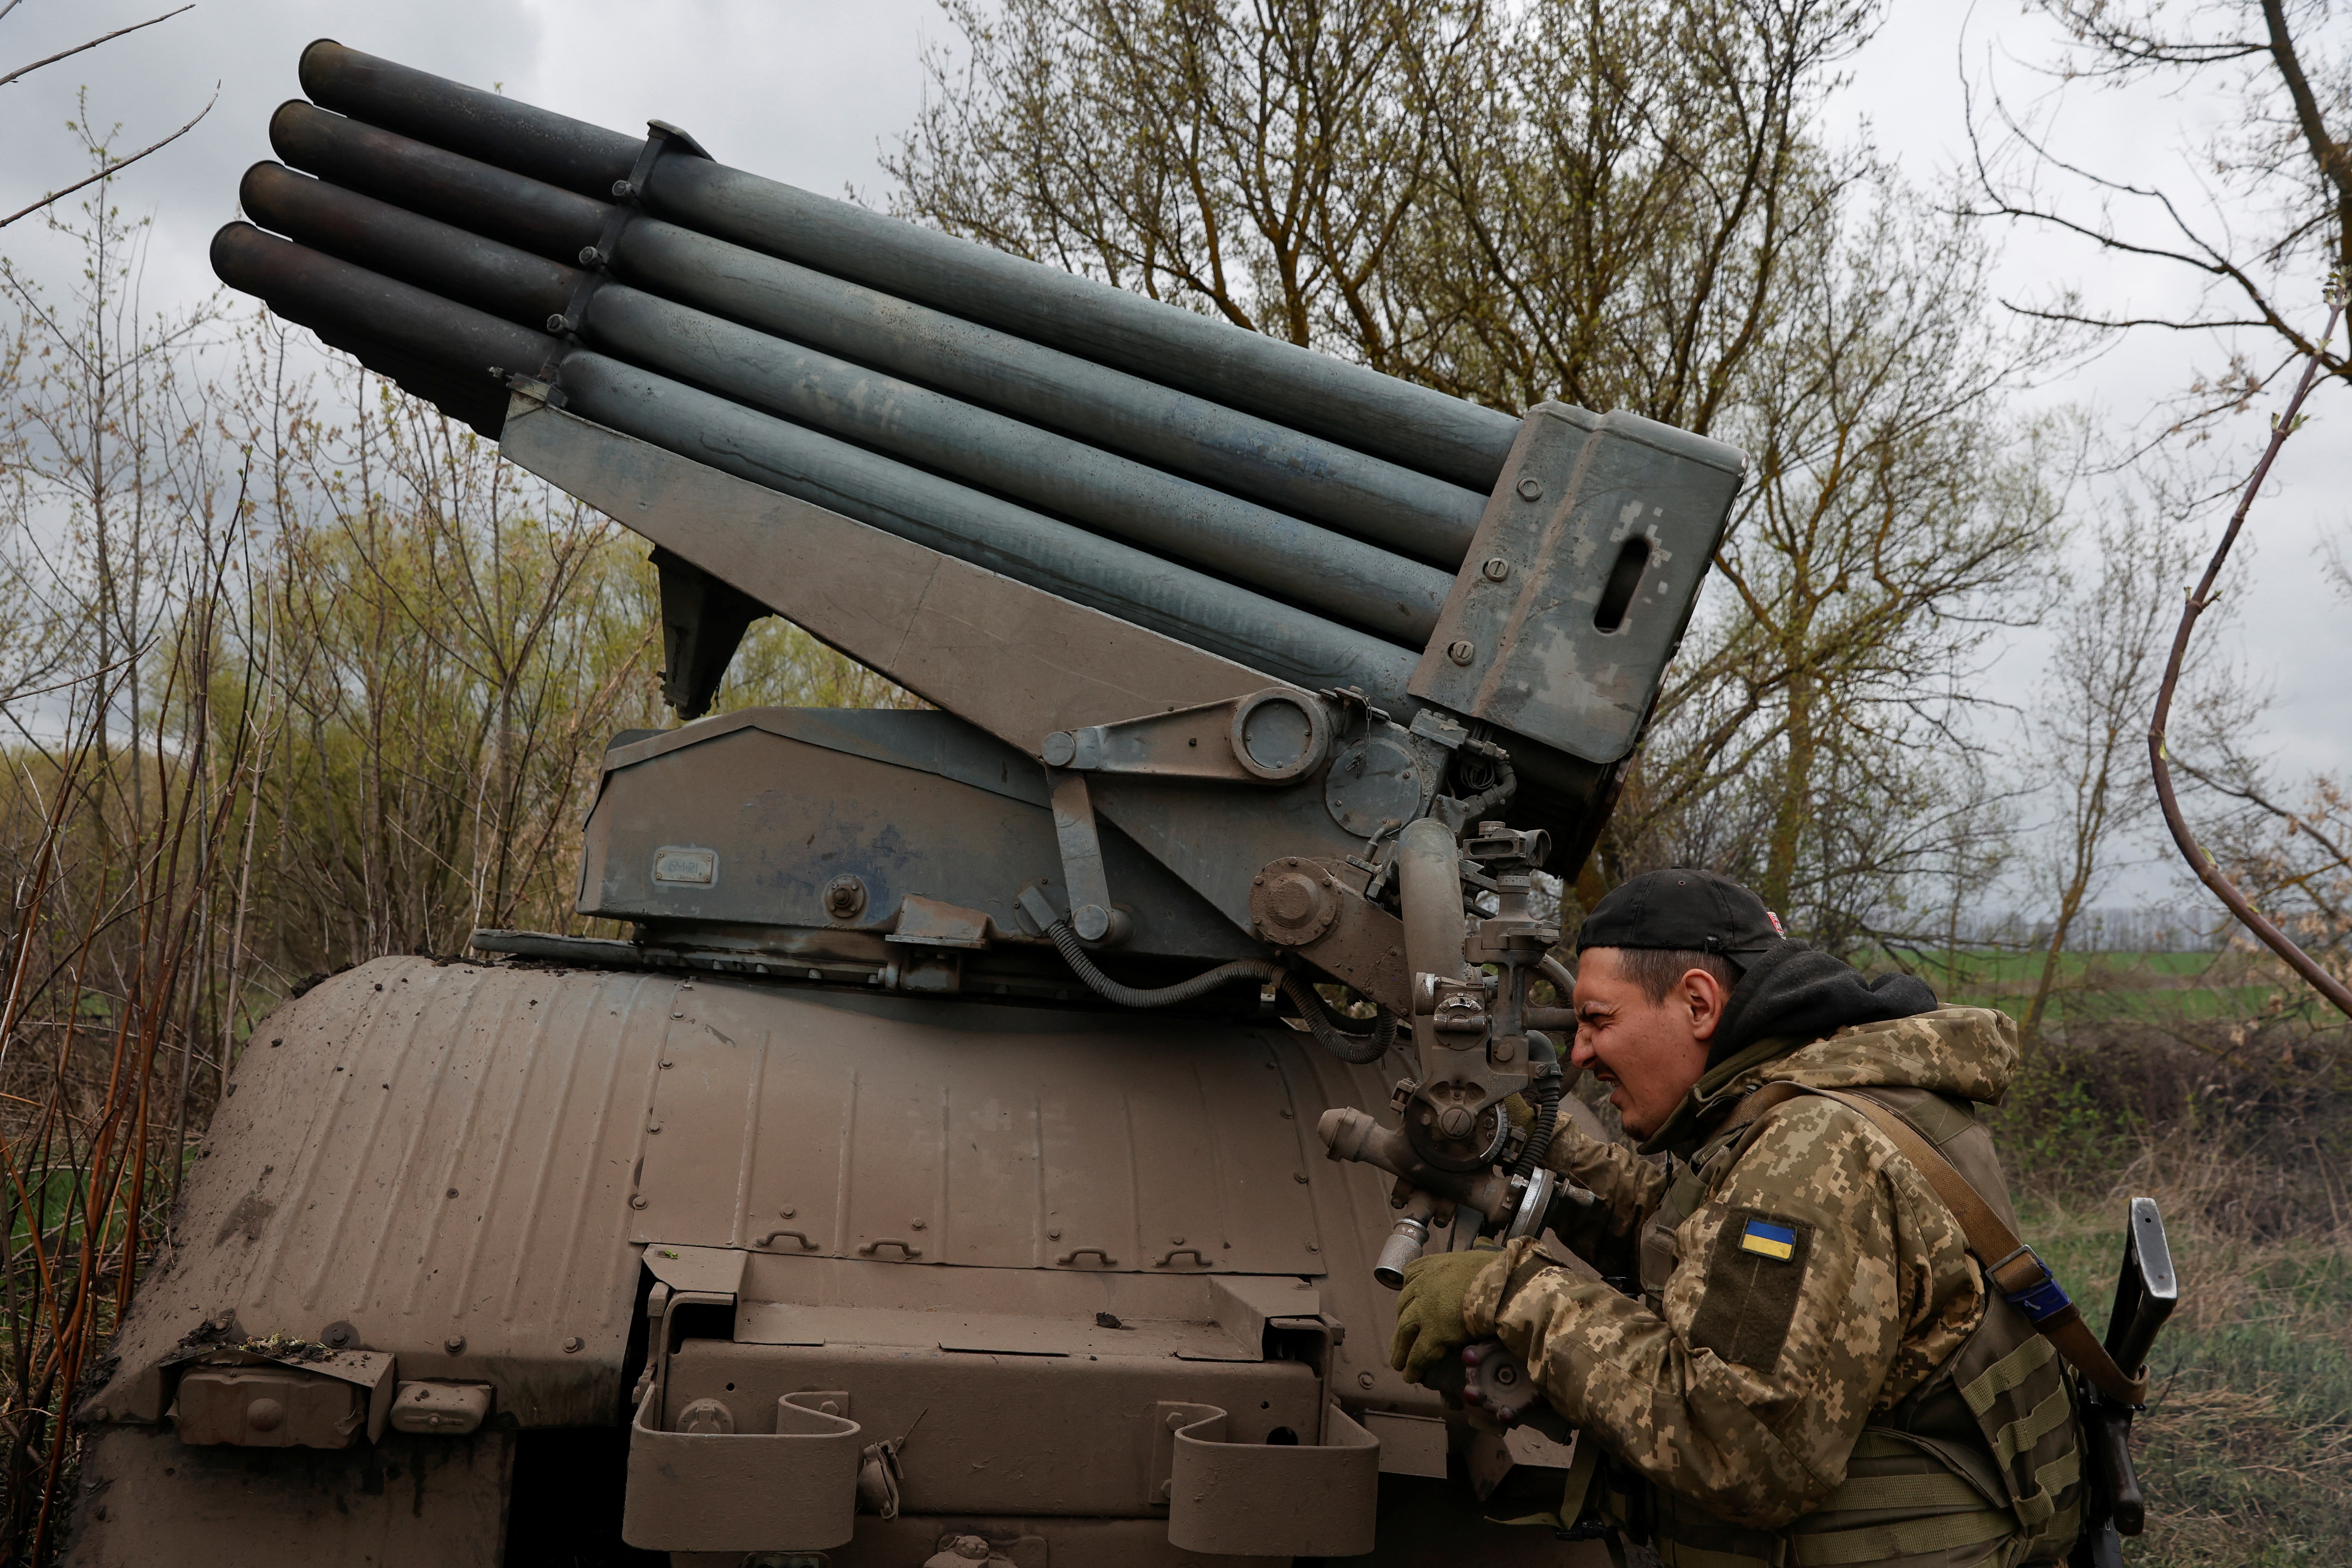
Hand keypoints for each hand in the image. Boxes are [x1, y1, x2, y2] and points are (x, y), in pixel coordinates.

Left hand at [1388, 1245, 1502, 1385]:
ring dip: (1400, 1347)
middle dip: (1401, 1323)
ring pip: (1405, 1330)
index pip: (1411, 1274)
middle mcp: (1424, 1285)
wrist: (1506, 1284)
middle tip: (1400, 1338)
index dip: (1409, 1290)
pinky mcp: (1434, 1332)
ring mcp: (1426, 1309)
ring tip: (1398, 1362)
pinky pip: (1419, 1352)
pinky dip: (1413, 1365)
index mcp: (1436, 1265)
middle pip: (1404, 1305)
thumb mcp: (1482, 1254)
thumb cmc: (1502, 1270)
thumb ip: (1477, 1253)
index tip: (1408, 1301)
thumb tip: (1485, 1243)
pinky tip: (1411, 1375)